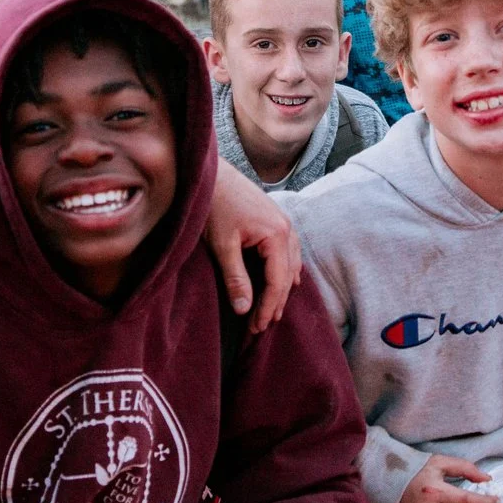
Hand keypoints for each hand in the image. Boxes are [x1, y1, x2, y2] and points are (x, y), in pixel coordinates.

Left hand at [207, 161, 301, 331]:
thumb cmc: (215, 206)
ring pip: (291, 265)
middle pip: (287, 276)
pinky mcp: (277, 219)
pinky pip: (290, 252)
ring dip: (282, 289)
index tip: (255, 328)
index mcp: (277, 235)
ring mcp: (284, 222)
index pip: (278, 282)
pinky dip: (286, 270)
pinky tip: (284, 280)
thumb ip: (235, 277)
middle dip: (275, 303)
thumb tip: (244, 309)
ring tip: (271, 310)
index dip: (267, 307)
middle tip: (261, 327)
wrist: (211, 174)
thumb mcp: (222, 245)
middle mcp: (287, 229)